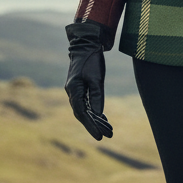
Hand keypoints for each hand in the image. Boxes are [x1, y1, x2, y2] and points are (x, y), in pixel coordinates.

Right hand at [65, 21, 113, 140]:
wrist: (86, 45)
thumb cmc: (92, 60)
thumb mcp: (97, 78)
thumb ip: (96, 97)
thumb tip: (97, 115)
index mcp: (74, 90)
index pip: (82, 113)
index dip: (91, 126)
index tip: (101, 137)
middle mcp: (72, 92)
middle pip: (82, 114)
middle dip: (95, 126)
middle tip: (109, 135)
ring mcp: (75, 90)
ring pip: (85, 110)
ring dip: (96, 120)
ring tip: (109, 130)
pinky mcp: (80, 88)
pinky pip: (86, 104)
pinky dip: (94, 112)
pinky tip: (103, 119)